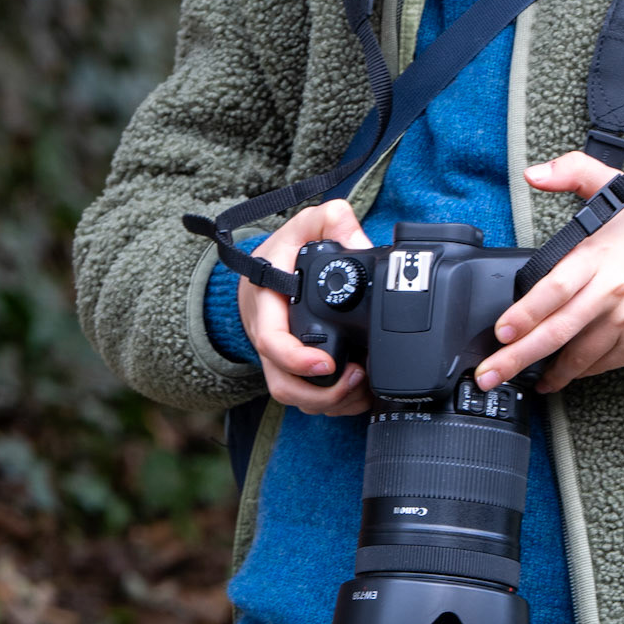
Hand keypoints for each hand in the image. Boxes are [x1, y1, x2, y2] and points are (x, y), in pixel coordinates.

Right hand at [237, 199, 372, 414]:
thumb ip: (332, 219)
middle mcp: (267, 336)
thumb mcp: (304, 224)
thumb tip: (360, 244)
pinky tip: (357, 394)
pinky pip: (303, 397)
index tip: (327, 364)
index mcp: (267, 303)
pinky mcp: (289, 369)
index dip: (297, 359)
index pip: (272, 341)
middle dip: (322, 394)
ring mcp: (276, 357)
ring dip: (329, 403)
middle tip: (357, 379)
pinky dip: (330, 403)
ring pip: (293, 397)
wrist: (260, 271)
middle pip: (283, 383)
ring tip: (362, 390)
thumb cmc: (283, 252)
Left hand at [475, 152, 623, 393]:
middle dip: (518, 357)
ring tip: (526, 379)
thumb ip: (574, 171)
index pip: (555, 289)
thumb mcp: (618, 188)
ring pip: (580, 356)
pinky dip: (581, 370)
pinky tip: (564, 372)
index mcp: (599, 258)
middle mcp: (613, 294)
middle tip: (489, 375)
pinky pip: (602, 365)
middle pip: (558, 331)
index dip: (526, 313)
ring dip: (550, 372)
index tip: (502, 331)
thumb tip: (533, 173)